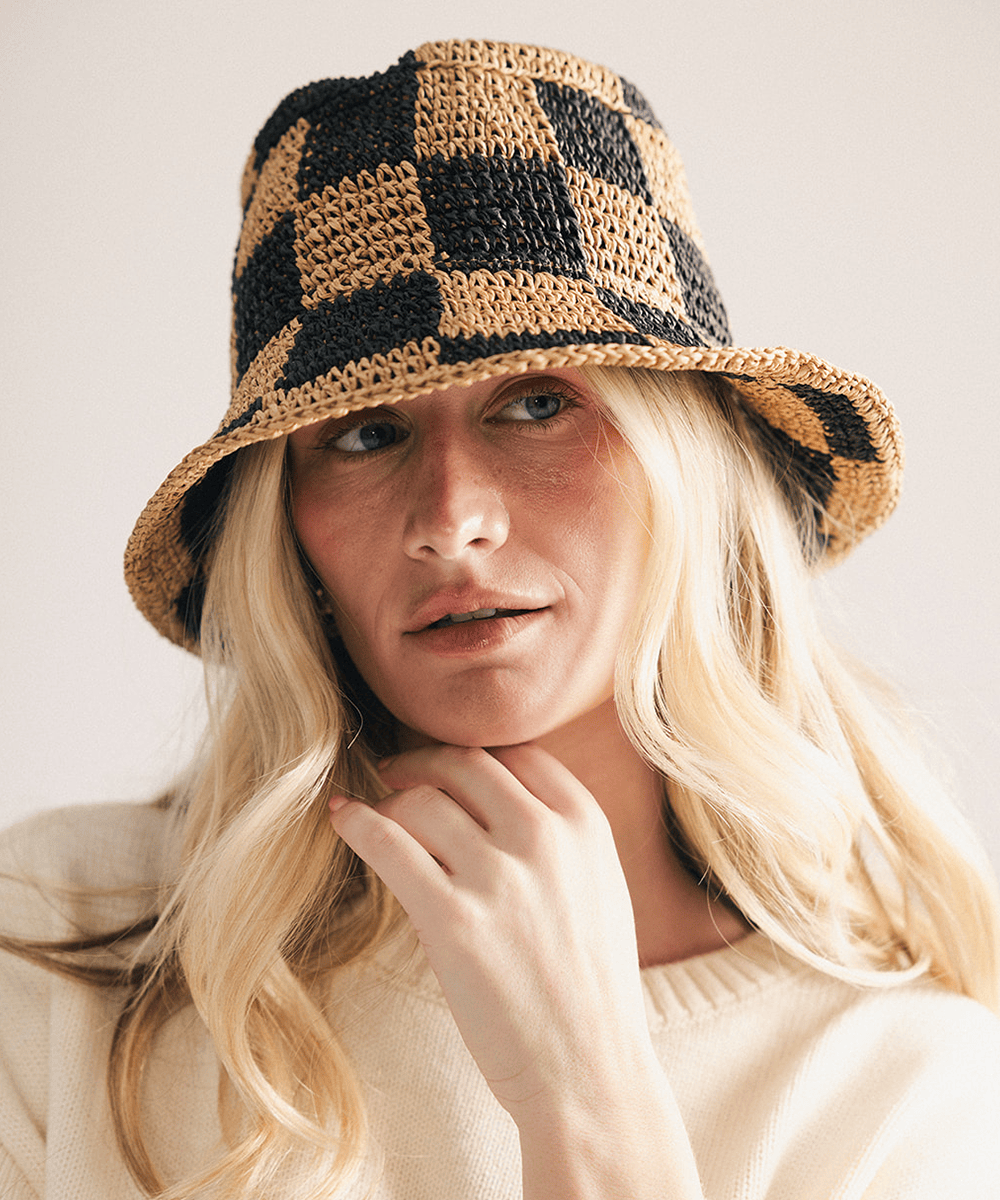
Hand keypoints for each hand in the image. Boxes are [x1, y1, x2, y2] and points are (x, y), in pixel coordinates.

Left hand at [328, 742, 650, 1118]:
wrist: (589, 1070)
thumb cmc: (590, 988)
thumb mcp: (598, 889)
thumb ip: (558, 838)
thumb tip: (493, 801)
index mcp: (585, 825)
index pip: (518, 754)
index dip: (474, 757)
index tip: (446, 765)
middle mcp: (544, 837)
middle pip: (464, 765)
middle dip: (422, 762)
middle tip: (394, 771)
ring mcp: (497, 875)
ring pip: (421, 800)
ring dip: (390, 800)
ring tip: (372, 814)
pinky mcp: (452, 919)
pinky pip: (388, 843)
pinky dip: (357, 822)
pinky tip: (342, 819)